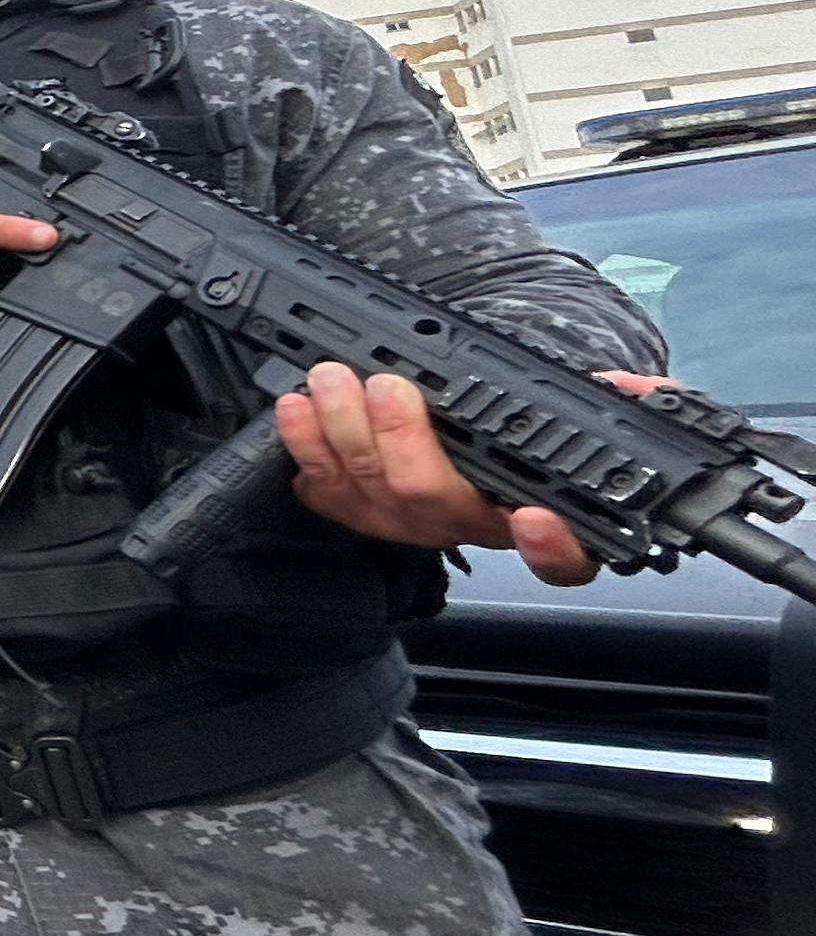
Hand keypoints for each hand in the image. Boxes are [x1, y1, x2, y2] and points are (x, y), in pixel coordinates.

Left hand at [277, 361, 666, 584]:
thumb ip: (611, 402)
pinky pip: (325, 493)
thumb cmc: (512, 420)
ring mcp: (411, 525)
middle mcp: (471, 527)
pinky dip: (305, 448)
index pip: (563, 557)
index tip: (535, 515)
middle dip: (403, 440)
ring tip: (331, 378)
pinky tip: (296, 414)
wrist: (455, 417)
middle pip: (435, 503)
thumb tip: (639, 388)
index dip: (550, 545)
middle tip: (388, 386)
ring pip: (371, 493)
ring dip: (342, 430)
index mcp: (539, 516)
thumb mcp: (572, 409)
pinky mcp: (359, 513)